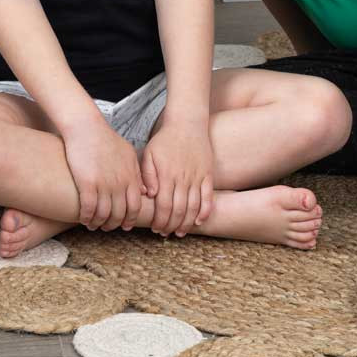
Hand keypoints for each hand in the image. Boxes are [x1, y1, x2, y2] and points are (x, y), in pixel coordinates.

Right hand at [62, 120, 145, 232]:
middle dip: (114, 224)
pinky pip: (89, 209)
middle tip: (107, 227)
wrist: (87, 128)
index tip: (125, 225)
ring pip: (104, 214)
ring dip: (99, 223)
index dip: (130, 219)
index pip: (135, 206)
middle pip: (120, 214)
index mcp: (131, 176)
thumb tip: (146, 191)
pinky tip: (83, 219)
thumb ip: (138, 173)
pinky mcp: (88, 184)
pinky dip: (87, 218)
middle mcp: (120, 183)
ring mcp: (104, 184)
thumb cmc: (106, 140)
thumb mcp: (128, 154)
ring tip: (94, 225)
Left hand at [140, 122, 213, 237]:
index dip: (160, 220)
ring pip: (193, 207)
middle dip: (171, 225)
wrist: (188, 123)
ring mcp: (197, 177)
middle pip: (178, 210)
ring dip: (187, 223)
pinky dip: (205, 211)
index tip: (156, 229)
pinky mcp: (208, 174)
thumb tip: (150, 195)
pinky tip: (199, 221)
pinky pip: (208, 197)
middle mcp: (182, 178)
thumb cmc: (165, 139)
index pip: (163, 205)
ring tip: (180, 232)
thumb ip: (148, 175)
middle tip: (165, 233)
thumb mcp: (149, 153)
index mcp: (167, 175)